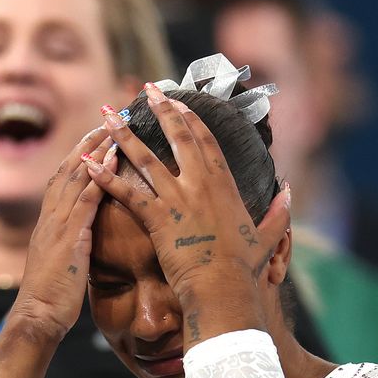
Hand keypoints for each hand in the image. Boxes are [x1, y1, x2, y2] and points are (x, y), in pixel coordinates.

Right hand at [10, 128, 117, 339]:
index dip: (79, 154)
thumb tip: (83, 235)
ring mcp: (57, 224)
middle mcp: (50, 216)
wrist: (37, 316)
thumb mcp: (62, 261)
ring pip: (76, 176)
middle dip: (88, 140)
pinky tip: (113, 159)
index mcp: (49, 221)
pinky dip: (98, 176)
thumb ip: (70, 242)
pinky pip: (84, 199)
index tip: (97, 135)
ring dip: (96, 148)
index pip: (64, 178)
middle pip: (69, 167)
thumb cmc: (52, 296)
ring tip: (115, 127)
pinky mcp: (68, 237)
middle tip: (109, 118)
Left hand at [84, 83, 291, 306]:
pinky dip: (106, 178)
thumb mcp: (268, 237)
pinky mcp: (158, 218)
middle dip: (160, 109)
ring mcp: (177, 199)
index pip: (206, 140)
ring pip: (145, 158)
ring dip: (123, 134)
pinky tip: (88, 164)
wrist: (224, 288)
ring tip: (106, 114)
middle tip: (145, 89)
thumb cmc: (244, 268)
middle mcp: (200, 184)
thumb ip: (279, 212)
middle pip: (177, 137)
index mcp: (224, 184)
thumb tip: (288, 192)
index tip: (178, 99)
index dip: (190, 117)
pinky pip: (127, 193)